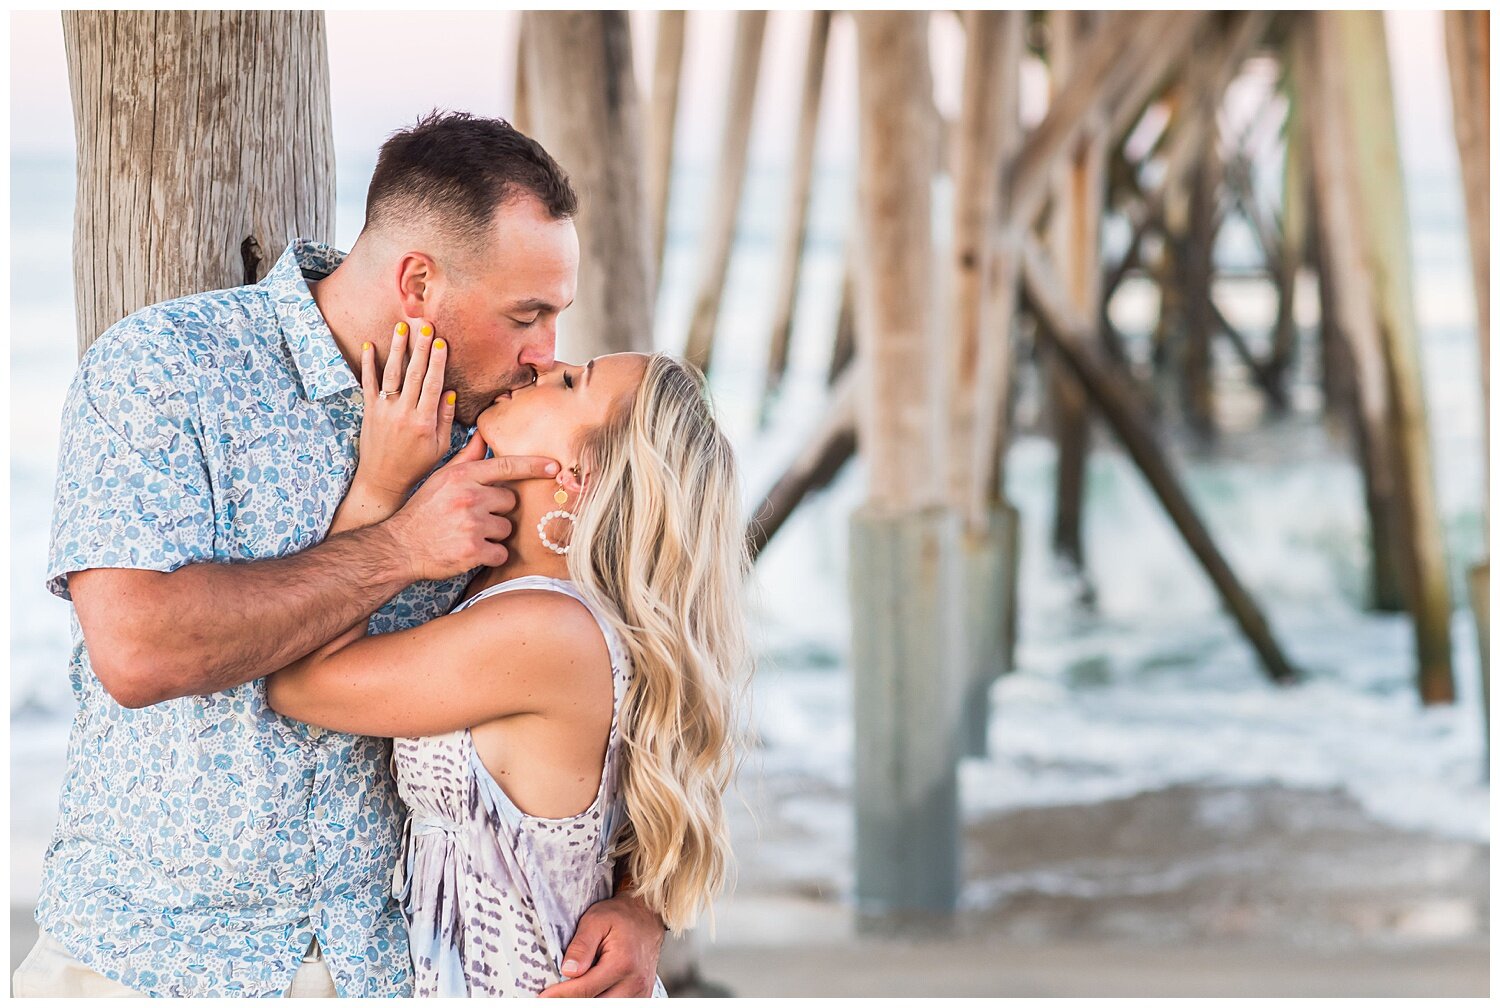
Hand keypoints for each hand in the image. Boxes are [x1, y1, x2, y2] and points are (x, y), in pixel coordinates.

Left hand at [354, 319, 455, 500]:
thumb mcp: (439, 447)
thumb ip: (444, 419)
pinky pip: (368, 383)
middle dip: (421, 348)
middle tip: (426, 326)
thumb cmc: (416, 464)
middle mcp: (403, 412)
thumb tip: (449, 392)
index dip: (438, 362)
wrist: (383, 479)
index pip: (433, 385)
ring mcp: (384, 410)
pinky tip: (370, 345)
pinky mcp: (369, 410)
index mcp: (424, 422)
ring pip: (392, 374)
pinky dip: (369, 364)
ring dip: (397, 348)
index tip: (442, 343)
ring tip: (402, 327)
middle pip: (414, 374)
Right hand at [381, 430, 559, 582]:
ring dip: (494, 535)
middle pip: (510, 502)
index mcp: (463, 477)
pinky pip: (501, 553)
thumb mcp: (441, 478)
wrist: (400, 546)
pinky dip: (491, 555)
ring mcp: (472, 524)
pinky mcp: (474, 550)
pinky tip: (472, 552)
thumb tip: (483, 435)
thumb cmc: (423, 512)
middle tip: (475, 517)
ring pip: (507, 528)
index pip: (506, 466)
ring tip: (469, 535)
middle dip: (499, 511)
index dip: (534, 466)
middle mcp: (469, 497)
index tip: (555, 466)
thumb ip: (466, 458)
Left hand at [538, 891, 664, 997]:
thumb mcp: (595, 920)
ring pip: (605, 1007)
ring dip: (586, 1001)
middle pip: (595, 1005)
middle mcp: (634, 982)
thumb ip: (581, 945)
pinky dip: (599, 1001)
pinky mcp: (641, 997)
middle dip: (571, 1001)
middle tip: (551, 997)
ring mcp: (640, 993)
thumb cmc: (620, 917)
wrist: (646, 918)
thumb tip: (568, 971)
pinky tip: (588, 994)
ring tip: (569, 993)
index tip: (542, 996)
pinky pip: (616, 1006)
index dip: (560, 995)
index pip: (584, 989)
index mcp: (623, 963)